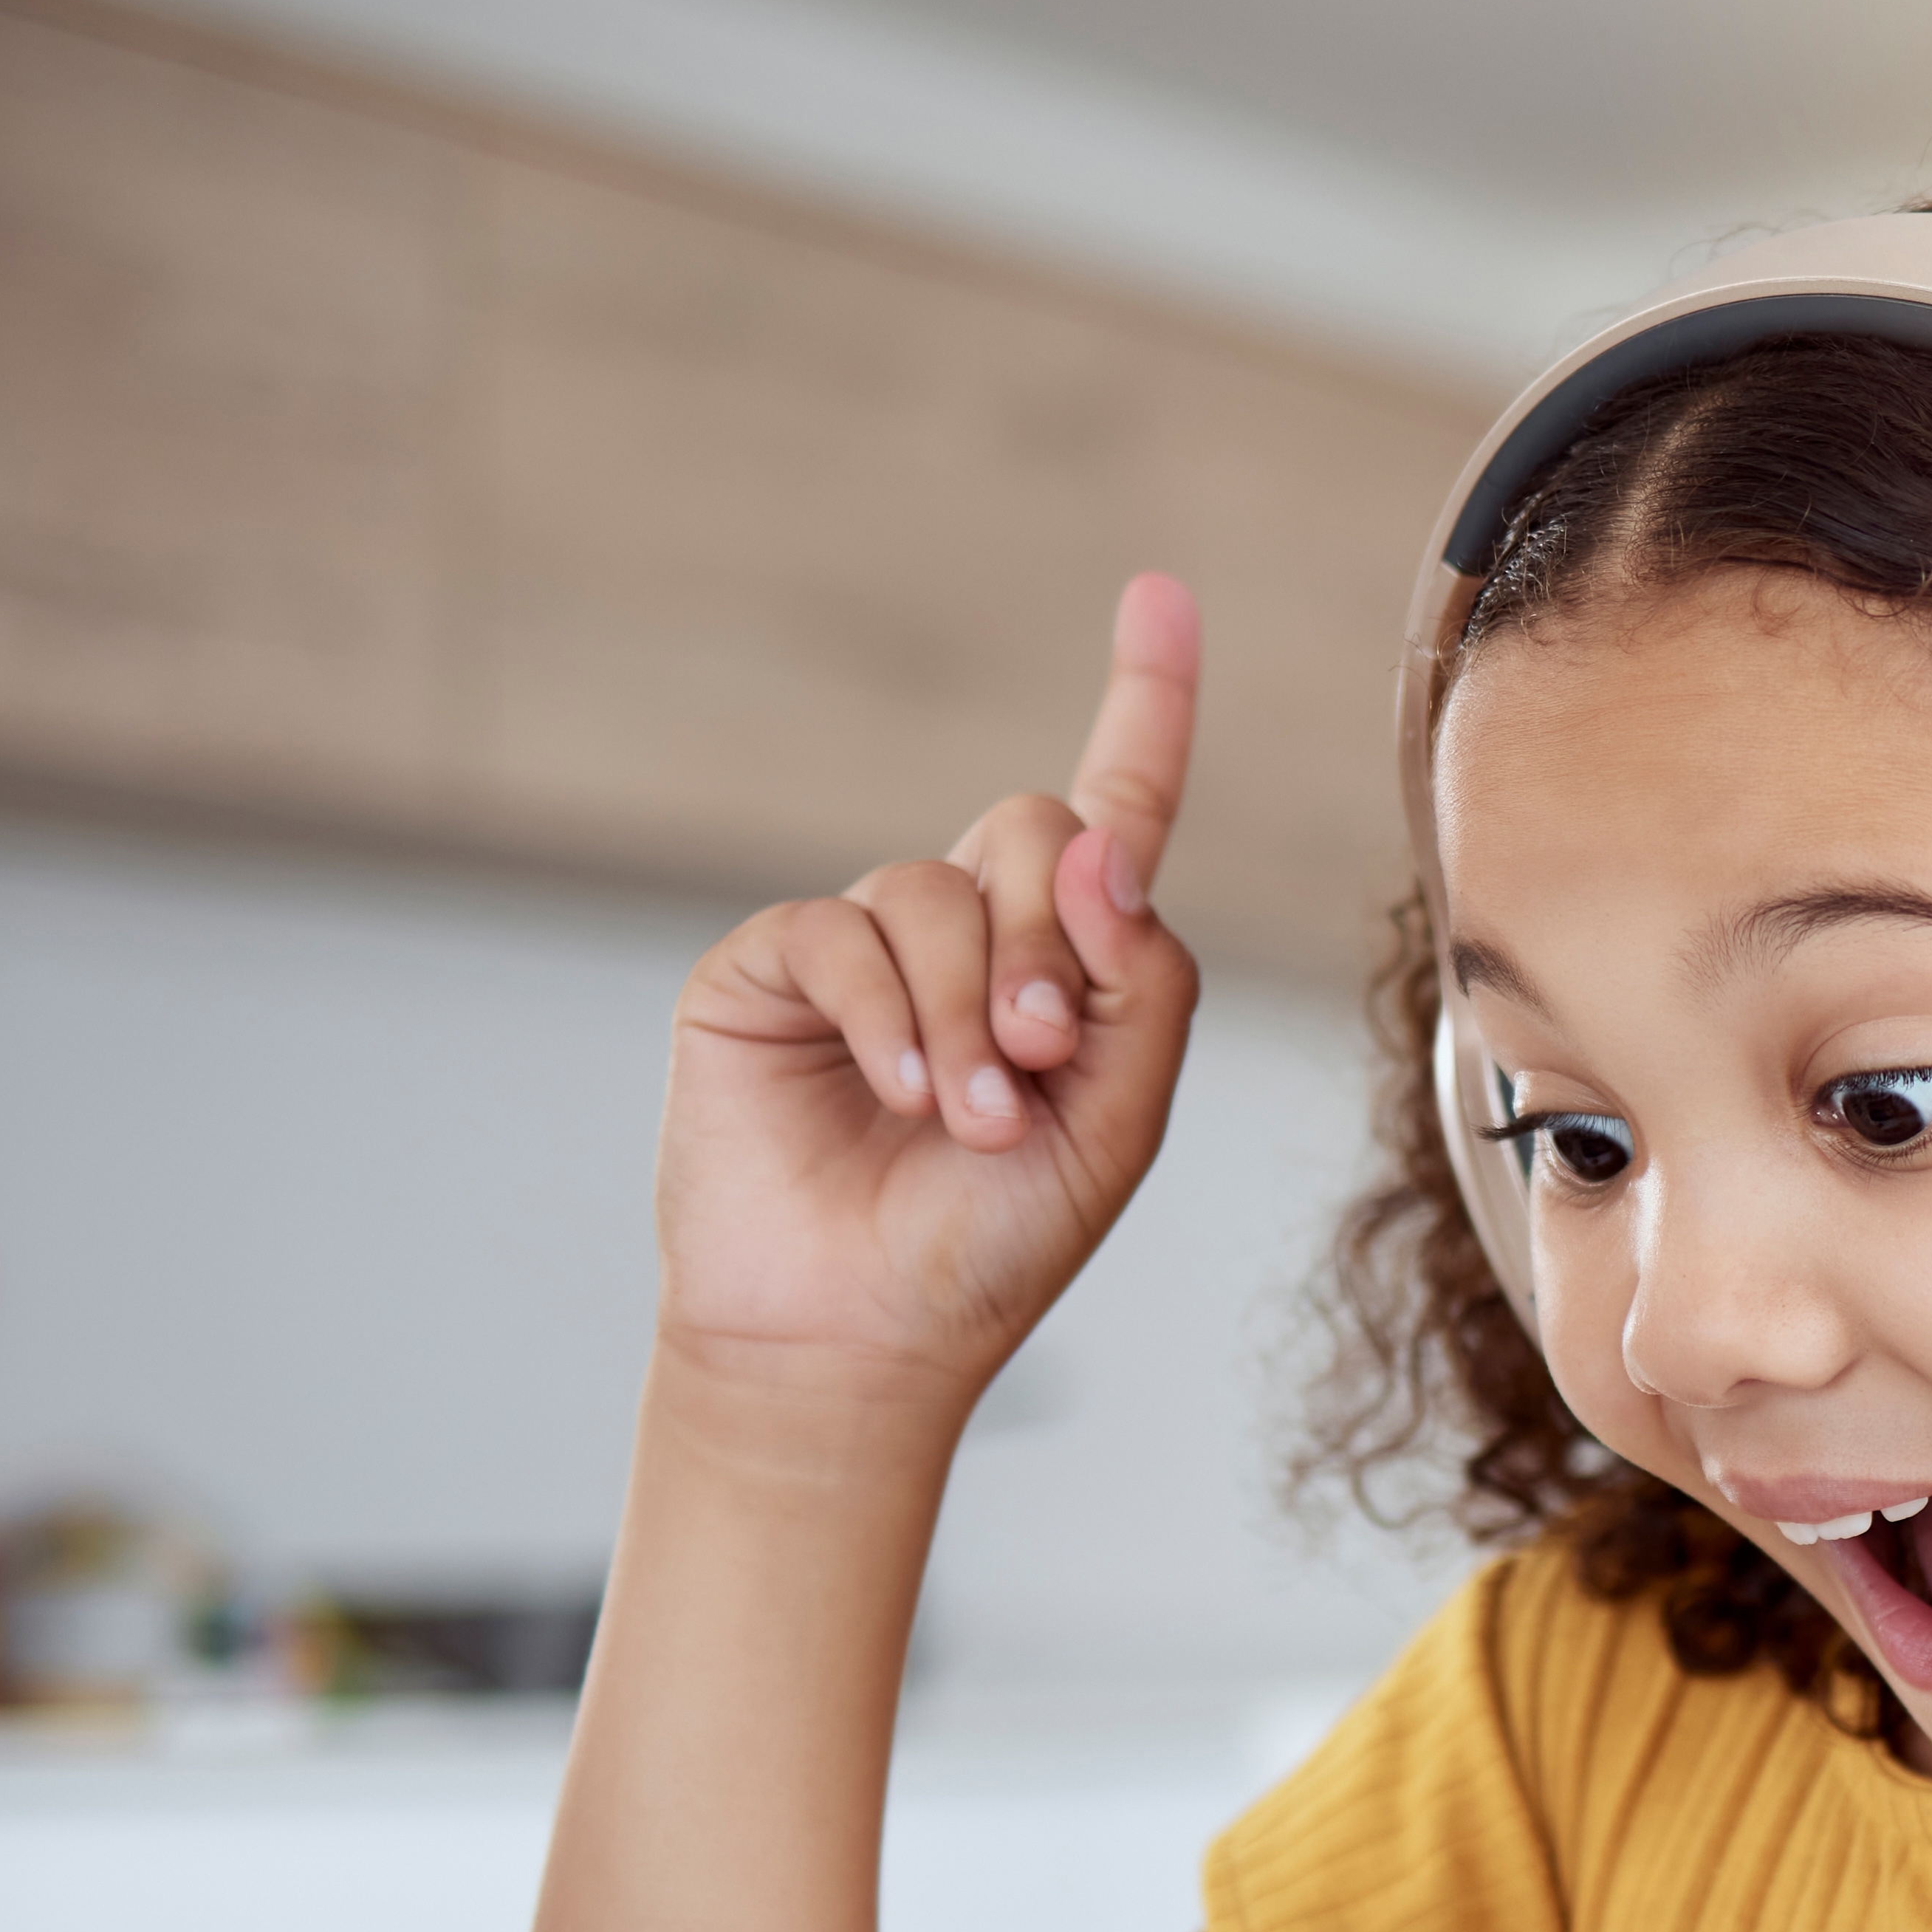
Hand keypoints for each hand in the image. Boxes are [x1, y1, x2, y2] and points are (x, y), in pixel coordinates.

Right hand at [649, 574, 1205, 1409]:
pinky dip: (887, 1011)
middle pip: (1029, 828)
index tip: (1162, 595)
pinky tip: (900, 1090)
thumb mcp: (1118, 1120)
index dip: (1145, 704)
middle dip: (1049, 943)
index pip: (1111, 813)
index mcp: (1065, 964)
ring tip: (972, 1119)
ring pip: (936, 889)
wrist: (861, 1336)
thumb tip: (1100, 846)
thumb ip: (1141, 982)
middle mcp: (964, 933)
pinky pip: (839, 928)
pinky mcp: (769, 968)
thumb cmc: (992, 1240)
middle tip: (1044, 1059)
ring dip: (971, 1009)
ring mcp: (863, 946)